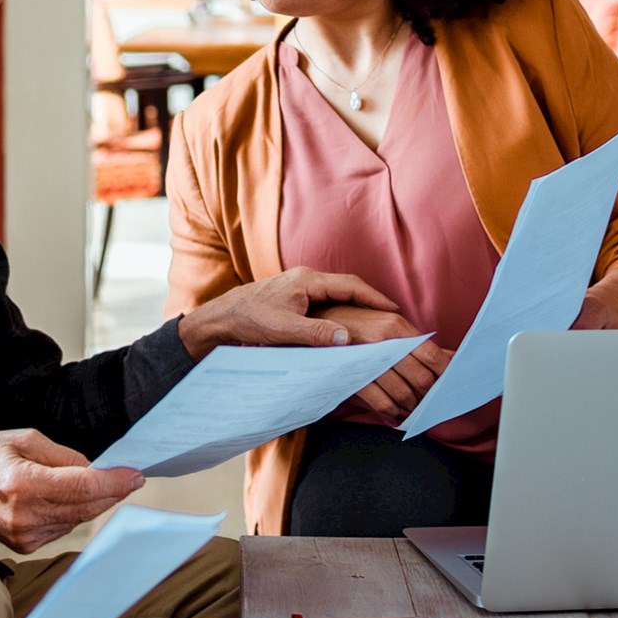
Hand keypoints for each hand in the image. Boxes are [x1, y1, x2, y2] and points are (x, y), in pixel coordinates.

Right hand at [0, 429, 141, 554]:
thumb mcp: (22, 439)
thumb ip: (62, 456)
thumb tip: (93, 469)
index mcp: (24, 484)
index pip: (85, 487)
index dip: (116, 481)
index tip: (135, 474)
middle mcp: (26, 516)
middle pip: (88, 507)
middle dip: (112, 491)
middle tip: (127, 476)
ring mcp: (25, 536)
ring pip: (78, 519)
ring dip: (93, 501)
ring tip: (95, 481)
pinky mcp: (25, 546)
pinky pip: (63, 527)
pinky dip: (73, 512)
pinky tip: (68, 497)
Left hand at [177, 267, 400, 358]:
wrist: (222, 316)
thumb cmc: (250, 320)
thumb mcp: (284, 330)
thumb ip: (316, 334)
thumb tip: (348, 338)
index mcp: (306, 281)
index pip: (350, 286)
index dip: (375, 298)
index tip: (395, 309)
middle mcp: (305, 278)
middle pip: (347, 286)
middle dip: (371, 300)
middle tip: (394, 316)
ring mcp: (298, 285)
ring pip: (336, 292)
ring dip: (356, 304)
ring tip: (377, 320)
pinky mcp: (292, 295)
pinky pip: (325, 298)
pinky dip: (341, 308)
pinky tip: (347, 322)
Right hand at [312, 304, 454, 419]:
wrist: (313, 320)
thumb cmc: (354, 321)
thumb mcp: (386, 323)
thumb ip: (417, 341)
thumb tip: (451, 357)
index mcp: (395, 325)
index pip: (432, 355)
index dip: (445, 374)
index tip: (448, 383)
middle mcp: (384, 341)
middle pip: (421, 378)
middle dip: (428, 393)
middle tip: (427, 397)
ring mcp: (368, 360)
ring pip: (403, 393)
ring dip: (411, 403)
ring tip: (410, 404)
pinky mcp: (353, 375)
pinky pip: (381, 402)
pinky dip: (392, 410)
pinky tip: (393, 410)